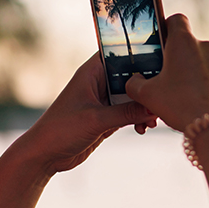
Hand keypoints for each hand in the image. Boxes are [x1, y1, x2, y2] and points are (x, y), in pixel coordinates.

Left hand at [22, 54, 157, 174]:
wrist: (45, 156)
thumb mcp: (96, 120)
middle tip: (163, 95)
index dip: (140, 51)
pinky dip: (139, 119)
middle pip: (131, 75)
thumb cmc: (61, 129)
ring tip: (154, 119)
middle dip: (147, 85)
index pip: (119, 52)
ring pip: (133, 96)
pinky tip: (143, 128)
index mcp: (92, 72)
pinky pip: (130, 113)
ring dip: (145, 106)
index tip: (162, 57)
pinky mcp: (107, 118)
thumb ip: (126, 113)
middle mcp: (99, 83)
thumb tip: (154, 107)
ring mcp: (104, 101)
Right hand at [125, 14, 208, 131]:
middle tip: (158, 75)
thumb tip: (134, 82)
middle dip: (171, 58)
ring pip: (196, 63)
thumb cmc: (180, 105)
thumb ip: (134, 84)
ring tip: (172, 95)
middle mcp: (204, 48)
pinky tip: (187, 104)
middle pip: (185, 45)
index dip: (164, 26)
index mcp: (184, 42)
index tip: (155, 41)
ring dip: (184, 74)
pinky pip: (207, 79)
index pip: (175, 19)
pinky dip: (197, 87)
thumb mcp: (147, 95)